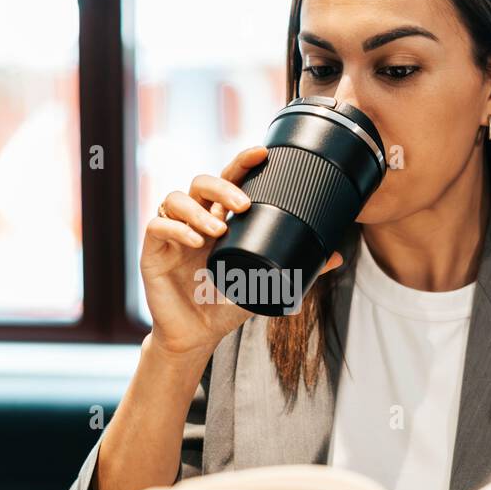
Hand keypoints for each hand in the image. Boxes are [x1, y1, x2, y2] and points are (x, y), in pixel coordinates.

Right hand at [142, 146, 343, 357]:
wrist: (198, 336)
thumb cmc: (227, 304)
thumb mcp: (266, 283)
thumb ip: (298, 268)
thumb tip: (338, 256)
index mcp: (220, 219)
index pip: (228, 181)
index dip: (241, 164)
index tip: (261, 153)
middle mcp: (194, 220)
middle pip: (201, 183)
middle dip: (222, 187)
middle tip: (243, 205)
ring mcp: (172, 233)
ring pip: (175, 198)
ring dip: (198, 210)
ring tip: (217, 230)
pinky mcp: (152, 250)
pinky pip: (157, 226)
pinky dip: (176, 228)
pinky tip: (194, 240)